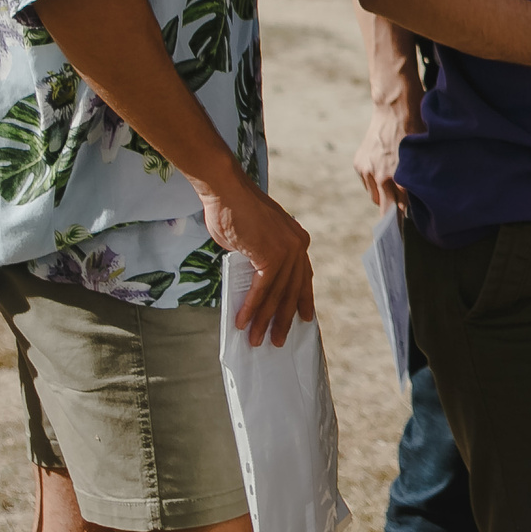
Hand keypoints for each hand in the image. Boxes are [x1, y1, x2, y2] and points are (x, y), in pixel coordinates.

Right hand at [199, 172, 314, 346]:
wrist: (225, 191)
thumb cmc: (234, 212)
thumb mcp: (255, 240)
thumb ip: (261, 260)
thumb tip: (256, 283)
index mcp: (297, 240)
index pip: (303, 277)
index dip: (303, 300)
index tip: (305, 318)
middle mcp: (297, 246)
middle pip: (293, 291)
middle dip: (284, 319)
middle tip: (278, 341)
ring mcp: (286, 250)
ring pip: (277, 294)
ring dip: (264, 320)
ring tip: (256, 339)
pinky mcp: (271, 255)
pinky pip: (262, 289)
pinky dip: (252, 308)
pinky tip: (243, 322)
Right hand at [352, 99, 414, 210]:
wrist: (395, 110)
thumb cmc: (416, 133)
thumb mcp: (422, 159)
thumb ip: (415, 183)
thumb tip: (415, 204)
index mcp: (397, 177)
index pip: (398, 210)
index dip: (400, 221)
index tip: (402, 231)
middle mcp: (379, 176)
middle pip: (384, 207)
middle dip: (393, 209)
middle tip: (402, 209)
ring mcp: (366, 170)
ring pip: (374, 196)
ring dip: (383, 194)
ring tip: (394, 183)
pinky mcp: (359, 163)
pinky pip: (367, 183)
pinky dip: (375, 182)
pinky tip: (385, 171)